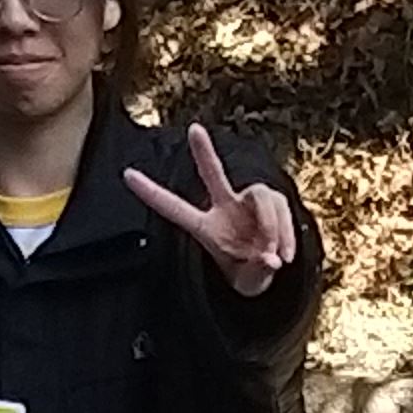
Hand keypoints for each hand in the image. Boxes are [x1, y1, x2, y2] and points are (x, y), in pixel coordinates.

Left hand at [126, 122, 297, 295]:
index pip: (174, 208)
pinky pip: (281, 208)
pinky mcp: (272, 202)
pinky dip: (286, 233)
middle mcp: (224, 208)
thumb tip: (271, 259)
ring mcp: (248, 202)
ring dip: (273, 228)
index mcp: (205, 228)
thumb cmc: (250, 273)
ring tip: (275, 256)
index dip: (151, 192)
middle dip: (204, 151)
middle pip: (213, 174)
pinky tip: (285, 255)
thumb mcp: (249, 283)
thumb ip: (258, 272)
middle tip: (194, 129)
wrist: (270, 270)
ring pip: (263, 198)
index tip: (126, 174)